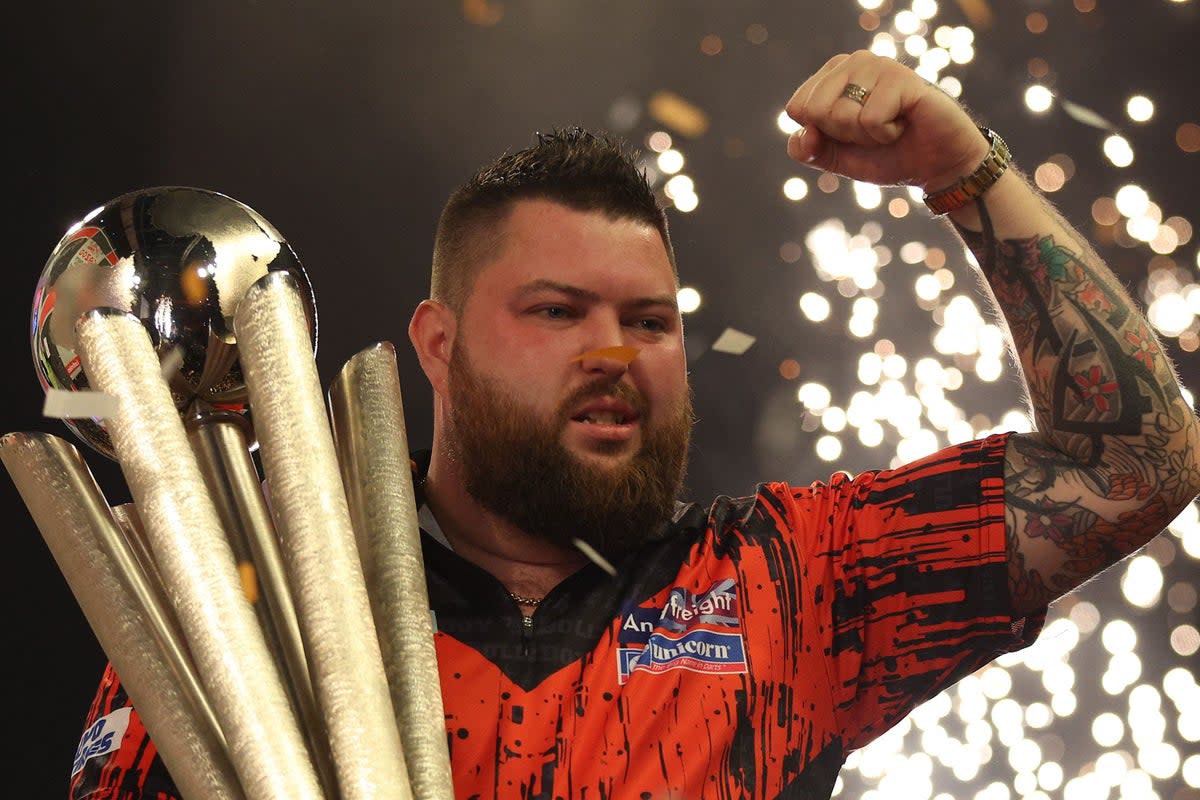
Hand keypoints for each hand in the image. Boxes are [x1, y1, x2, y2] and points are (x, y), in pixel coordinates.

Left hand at [785, 51, 989, 191]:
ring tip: (891, 126)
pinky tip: (904, 124)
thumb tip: (804, 133)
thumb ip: (808, 150)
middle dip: (843, 134)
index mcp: (831, 75)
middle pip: (815, 111)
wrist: (935, 166)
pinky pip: (871, 119)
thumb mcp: (836, 158)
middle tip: (872, 131)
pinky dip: (886, 134)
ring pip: (841, 114)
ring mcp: (878, 65)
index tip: (851, 133)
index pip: (797, 108)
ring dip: (866, 136)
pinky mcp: (902, 78)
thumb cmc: (886, 155)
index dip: (822, 134)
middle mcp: (853, 62)